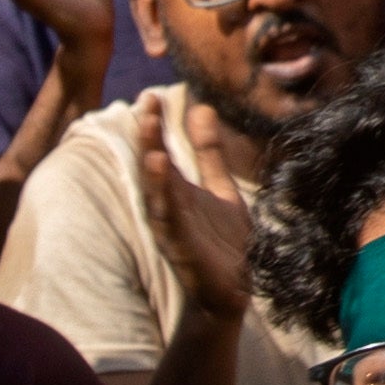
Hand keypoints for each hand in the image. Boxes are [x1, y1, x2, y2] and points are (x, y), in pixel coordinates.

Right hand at [137, 97, 260, 318]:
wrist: (235, 290)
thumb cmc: (224, 241)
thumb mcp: (220, 188)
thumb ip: (209, 153)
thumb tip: (202, 107)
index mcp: (178, 191)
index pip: (161, 151)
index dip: (156, 125)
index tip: (153, 95)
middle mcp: (169, 206)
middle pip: (153, 166)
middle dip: (149, 137)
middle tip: (148, 105)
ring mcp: (172, 227)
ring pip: (156, 191)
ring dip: (152, 162)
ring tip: (151, 132)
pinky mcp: (181, 247)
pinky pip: (170, 219)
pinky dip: (165, 197)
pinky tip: (162, 174)